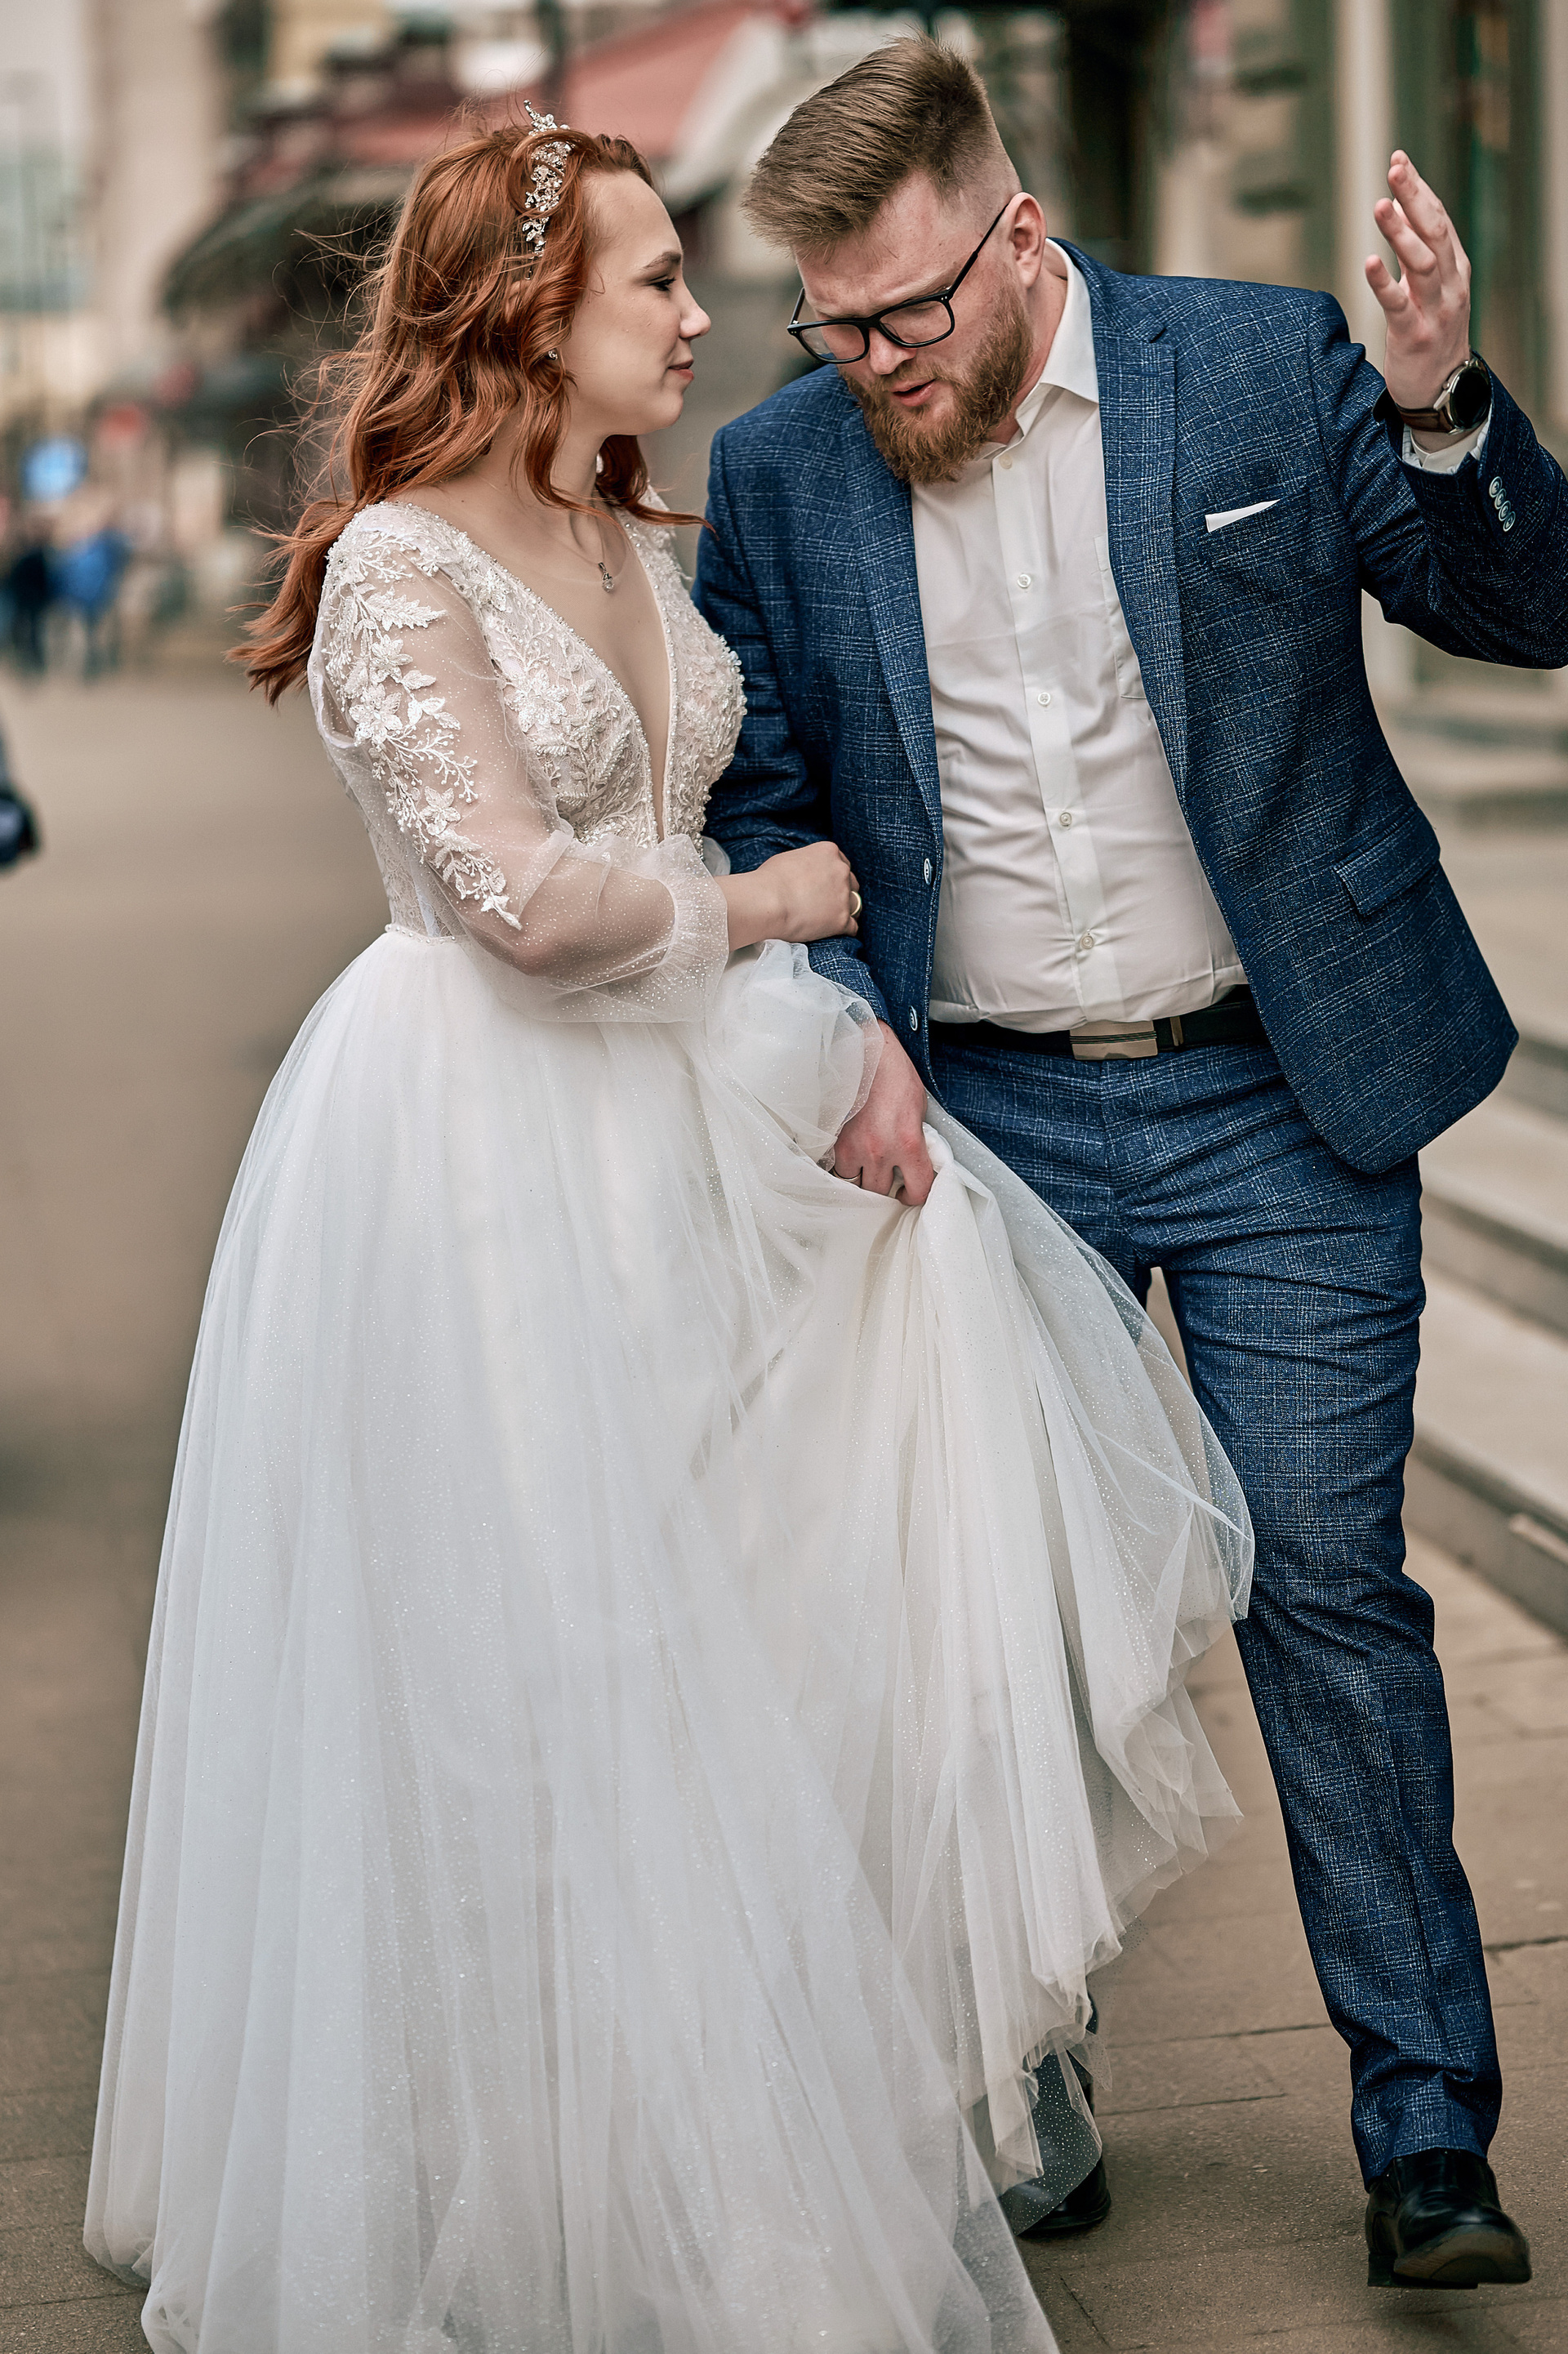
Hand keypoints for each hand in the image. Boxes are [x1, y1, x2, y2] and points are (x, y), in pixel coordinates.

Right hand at [718, 841, 859, 950]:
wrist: (766, 902)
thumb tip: (805, 872)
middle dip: (841, 892)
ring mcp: (843, 896)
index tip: (824, 885)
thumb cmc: (769, 880)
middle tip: (826, 902)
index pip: (842, 863)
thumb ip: (806, 863)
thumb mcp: (789, 859)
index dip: (833, 876)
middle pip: (851, 882)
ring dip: (845, 910)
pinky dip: (844, 930)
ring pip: (855, 904)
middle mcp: (841, 871)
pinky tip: (833, 932)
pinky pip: (853, 926)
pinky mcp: (841, 920)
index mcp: (829, 852)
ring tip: (830, 918)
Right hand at [832, 1023, 934, 1204]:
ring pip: (853, 1184)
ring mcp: (853, 1147)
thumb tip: (914, 1162)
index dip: (914, 1197)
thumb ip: (917, 1140)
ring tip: (862, 1168)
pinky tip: (847, 1157)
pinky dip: (841, 1166)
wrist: (865, 1052)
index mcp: (909, 1144)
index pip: (918, 1189)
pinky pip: (834, 1168)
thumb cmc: (895, 1076)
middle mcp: (880, 1151)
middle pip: (879, 1194)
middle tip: (883, 1182)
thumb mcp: (919, 1108)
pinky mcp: (833, 1140)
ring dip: (858, 1179)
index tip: (908, 1193)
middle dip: (882, 1191)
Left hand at [1365, 151, 1471, 411]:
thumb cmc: (1431, 334)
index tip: (1399, 159)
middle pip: (1434, 232)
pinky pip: (1398, 305)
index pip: (1438, 219)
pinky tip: (1368, 262)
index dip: (1419, 188)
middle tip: (1395, 168)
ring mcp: (1435, 310)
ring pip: (1421, 263)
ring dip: (1401, 232)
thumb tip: (1396, 207)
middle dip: (1415, 197)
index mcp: (1454, 268)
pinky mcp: (1414, 337)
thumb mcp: (1430, 289)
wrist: (1442, 391)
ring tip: (1380, 205)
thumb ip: (1416, 253)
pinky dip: (1383, 282)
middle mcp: (1449, 284)